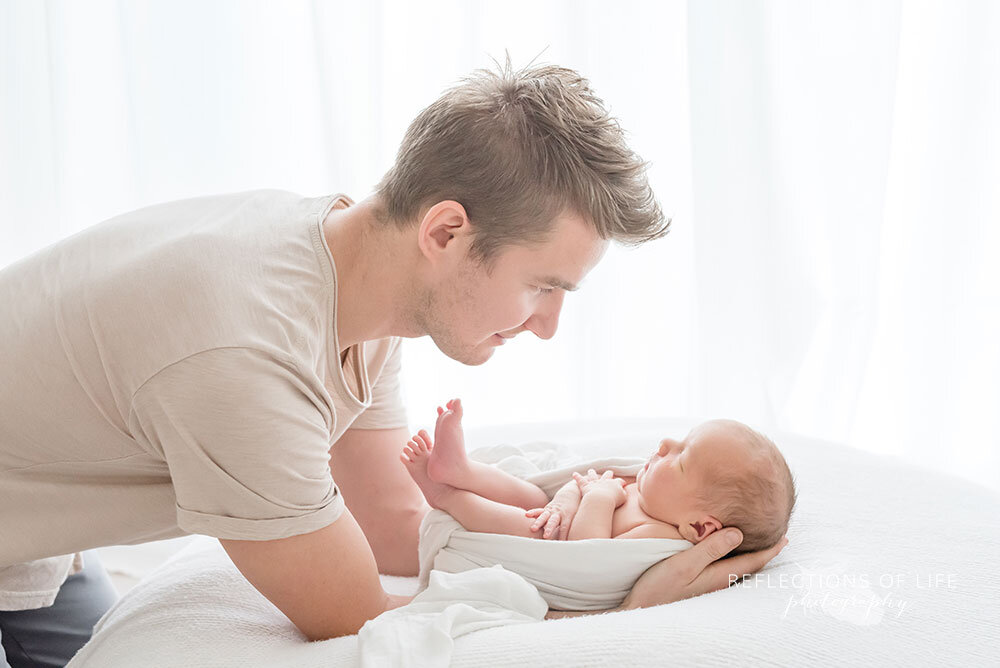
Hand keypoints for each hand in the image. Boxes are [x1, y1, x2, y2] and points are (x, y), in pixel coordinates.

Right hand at [525, 498, 578, 540]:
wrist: (571, 494)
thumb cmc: (575, 510)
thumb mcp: (577, 518)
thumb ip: (573, 529)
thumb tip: (576, 543)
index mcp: (568, 516)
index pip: (565, 527)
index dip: (563, 536)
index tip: (560, 545)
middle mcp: (559, 513)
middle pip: (553, 521)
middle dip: (549, 529)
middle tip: (545, 537)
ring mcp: (552, 510)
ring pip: (544, 516)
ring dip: (538, 522)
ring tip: (533, 529)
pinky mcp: (546, 509)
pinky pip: (539, 510)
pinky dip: (533, 512)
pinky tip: (526, 515)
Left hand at [573, 469, 625, 506]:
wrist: (601, 500)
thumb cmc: (613, 500)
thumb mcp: (623, 498)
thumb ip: (623, 494)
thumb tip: (623, 492)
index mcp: (614, 484)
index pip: (619, 481)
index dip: (621, 482)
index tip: (623, 483)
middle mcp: (604, 481)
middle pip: (607, 475)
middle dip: (608, 474)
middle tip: (609, 472)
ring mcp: (594, 483)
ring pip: (593, 475)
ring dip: (592, 473)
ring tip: (591, 470)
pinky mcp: (585, 486)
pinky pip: (580, 480)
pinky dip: (577, 477)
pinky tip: (574, 474)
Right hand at [622, 530, 788, 609]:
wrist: (640, 611)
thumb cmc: (659, 587)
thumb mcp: (684, 563)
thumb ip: (710, 549)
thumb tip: (739, 533)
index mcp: (718, 575)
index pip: (752, 561)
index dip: (770, 549)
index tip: (785, 537)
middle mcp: (718, 582)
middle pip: (749, 567)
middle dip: (765, 553)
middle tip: (779, 539)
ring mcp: (708, 586)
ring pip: (738, 569)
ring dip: (751, 557)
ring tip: (759, 545)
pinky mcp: (698, 586)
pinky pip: (725, 570)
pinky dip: (735, 560)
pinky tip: (729, 555)